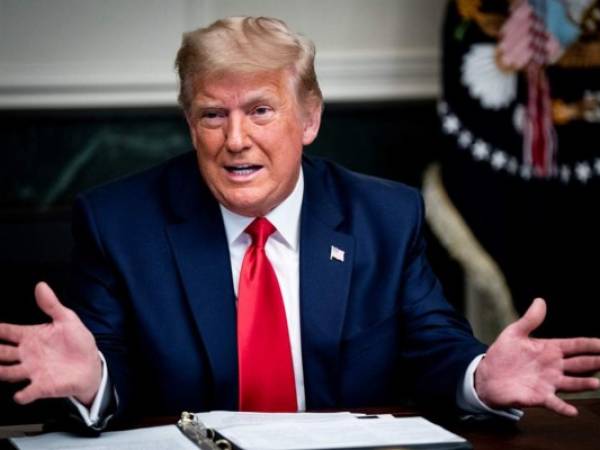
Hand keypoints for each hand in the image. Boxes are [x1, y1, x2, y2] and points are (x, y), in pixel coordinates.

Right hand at [0, 282, 101, 405]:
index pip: (7, 332)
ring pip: (7, 373)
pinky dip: (23, 395)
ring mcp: (33, 371)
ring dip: (0, 372)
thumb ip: (52, 305)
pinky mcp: (42, 386)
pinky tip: (20, 394)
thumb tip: (41, 285)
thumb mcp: (67, 320)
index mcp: (31, 337)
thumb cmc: (78, 342)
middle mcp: (27, 354)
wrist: (92, 365)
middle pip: (1, 353)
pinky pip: (28, 392)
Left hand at [475, 298, 599, 415]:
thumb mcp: (514, 333)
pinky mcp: (539, 397)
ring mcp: (548, 383)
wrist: (487, 375)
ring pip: (572, 383)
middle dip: (595, 362)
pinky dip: (563, 408)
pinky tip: (573, 412)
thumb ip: (530, 319)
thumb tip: (540, 300)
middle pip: (579, 364)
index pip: (575, 345)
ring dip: (584, 384)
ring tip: (596, 383)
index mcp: (549, 350)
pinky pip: (554, 404)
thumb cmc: (502, 354)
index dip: (590, 344)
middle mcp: (554, 367)